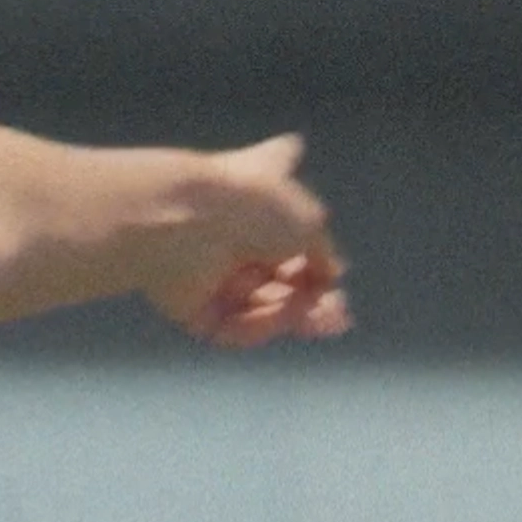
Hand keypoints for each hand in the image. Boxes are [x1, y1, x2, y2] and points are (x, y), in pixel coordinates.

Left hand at [143, 135, 352, 347]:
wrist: (183, 221)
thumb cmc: (248, 205)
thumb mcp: (308, 219)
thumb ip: (323, 249)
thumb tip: (330, 273)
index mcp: (254, 195)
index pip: (283, 208)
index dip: (311, 238)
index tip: (337, 267)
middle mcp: (232, 232)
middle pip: (277, 274)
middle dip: (312, 297)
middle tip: (339, 313)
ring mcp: (211, 273)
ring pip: (261, 307)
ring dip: (296, 314)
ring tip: (326, 319)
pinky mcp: (195, 309)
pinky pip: (237, 326)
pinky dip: (264, 323)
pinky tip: (285, 315)